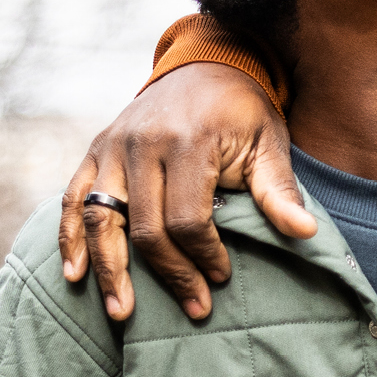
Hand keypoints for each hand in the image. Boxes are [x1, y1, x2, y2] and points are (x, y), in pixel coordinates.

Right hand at [57, 63, 314, 322]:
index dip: (204, 255)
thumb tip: (305, 232)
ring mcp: (112, 146)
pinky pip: (72, 198)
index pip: (188, 219)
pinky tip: (75, 275)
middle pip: (145, 227)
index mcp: (188, 141)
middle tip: (194, 309)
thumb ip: (279, 191)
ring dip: (109, 269)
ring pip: (100, 218)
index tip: (223, 277)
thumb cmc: (243, 112)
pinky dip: (70, 238)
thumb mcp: (269, 144)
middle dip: (170, 274)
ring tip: (121, 312)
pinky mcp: (95, 150)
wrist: (206, 64)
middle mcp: (142, 143)